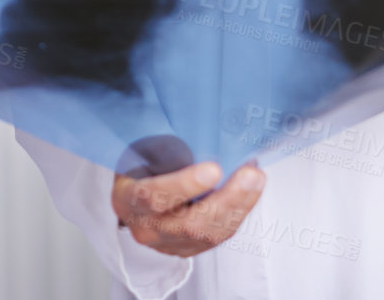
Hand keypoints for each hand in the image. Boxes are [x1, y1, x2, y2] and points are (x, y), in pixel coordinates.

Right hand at [112, 161, 264, 256]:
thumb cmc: (140, 166)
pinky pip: (219, 237)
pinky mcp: (189, 249)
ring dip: (239, 206)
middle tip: (249, 174)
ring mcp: (168, 244)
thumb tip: (204, 135)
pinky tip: (250, 193)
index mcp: (127, 200)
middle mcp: (146, 228)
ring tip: (256, 179)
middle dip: (226, 199)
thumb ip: (165, 150)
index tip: (213, 169)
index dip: (184, 186)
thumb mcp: (141, 152)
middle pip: (190, 223)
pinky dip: (238, 213)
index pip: (153, 197)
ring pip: (209, 234)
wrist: (134, 194)